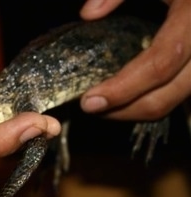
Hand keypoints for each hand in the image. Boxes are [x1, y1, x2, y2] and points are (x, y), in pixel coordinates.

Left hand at [79, 0, 190, 119]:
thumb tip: (87, 14)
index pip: (159, 63)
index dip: (123, 88)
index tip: (89, 101)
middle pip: (166, 95)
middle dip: (123, 110)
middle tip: (90, 107)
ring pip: (175, 103)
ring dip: (137, 111)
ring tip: (105, 107)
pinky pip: (182, 98)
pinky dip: (154, 102)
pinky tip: (129, 98)